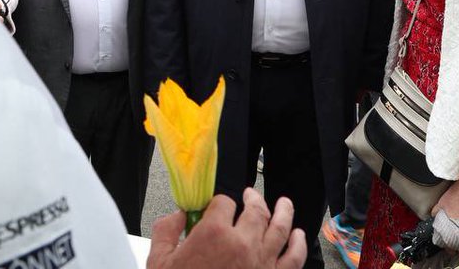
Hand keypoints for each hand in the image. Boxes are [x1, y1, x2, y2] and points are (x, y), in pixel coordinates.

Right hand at [147, 188, 306, 268]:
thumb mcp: (159, 262)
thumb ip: (165, 231)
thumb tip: (177, 216)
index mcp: (213, 234)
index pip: (223, 203)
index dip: (219, 203)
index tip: (216, 208)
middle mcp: (242, 243)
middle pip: (256, 209)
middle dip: (253, 198)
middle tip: (251, 195)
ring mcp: (261, 262)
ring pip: (280, 228)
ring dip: (284, 212)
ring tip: (284, 204)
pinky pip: (293, 258)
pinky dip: (298, 244)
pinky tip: (299, 236)